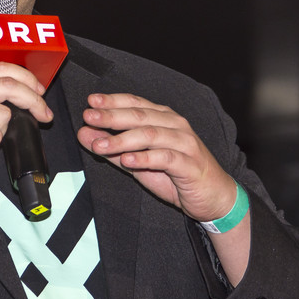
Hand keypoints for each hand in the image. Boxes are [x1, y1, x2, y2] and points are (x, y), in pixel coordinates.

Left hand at [77, 93, 237, 222]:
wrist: (213, 197)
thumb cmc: (177, 176)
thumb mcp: (138, 162)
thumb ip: (112, 148)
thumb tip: (85, 133)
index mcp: (164, 119)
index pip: (135, 104)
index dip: (113, 101)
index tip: (90, 103)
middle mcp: (175, 125)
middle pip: (140, 116)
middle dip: (112, 116)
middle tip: (89, 117)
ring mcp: (185, 143)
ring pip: (150, 135)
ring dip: (122, 139)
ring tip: (100, 145)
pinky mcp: (190, 164)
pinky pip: (165, 157)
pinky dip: (144, 158)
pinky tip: (127, 160)